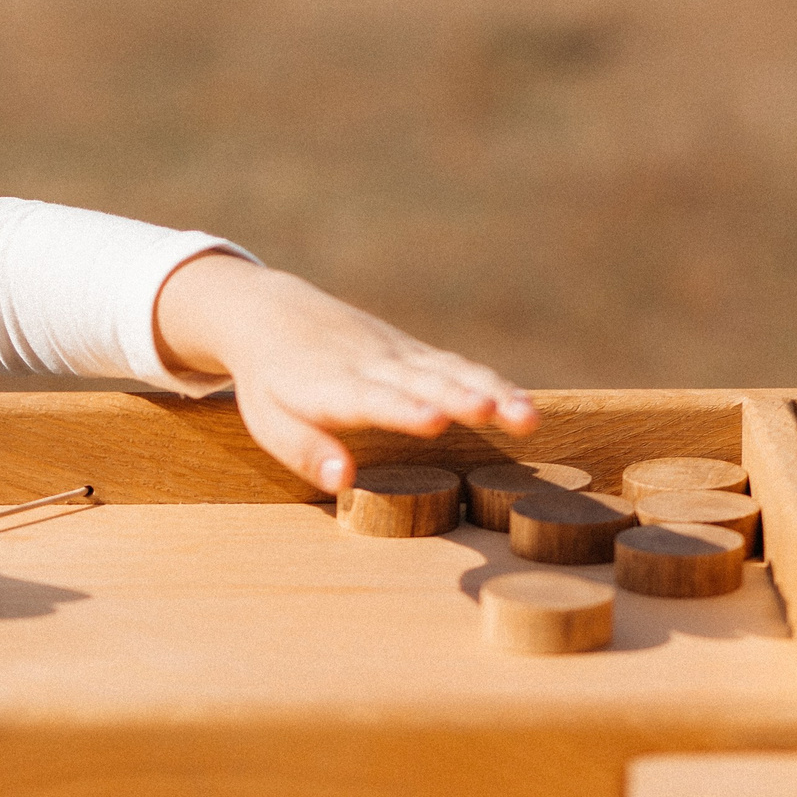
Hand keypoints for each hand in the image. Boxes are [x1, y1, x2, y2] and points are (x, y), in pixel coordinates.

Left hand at [152, 252, 537, 493]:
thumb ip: (307, 452)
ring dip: (492, 391)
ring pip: (451, 371)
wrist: (274, 314)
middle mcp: (373, 365)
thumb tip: (344, 482)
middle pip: (423, 381)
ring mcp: (398, 354)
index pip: (372, 398)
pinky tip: (523, 406)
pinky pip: (457, 366)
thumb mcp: (270, 423)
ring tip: (526, 417)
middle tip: (499, 413)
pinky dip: (492, 382)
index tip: (435, 422)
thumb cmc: (272, 383)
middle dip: (463, 397)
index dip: (404, 410)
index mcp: (332, 386)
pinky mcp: (415, 352)